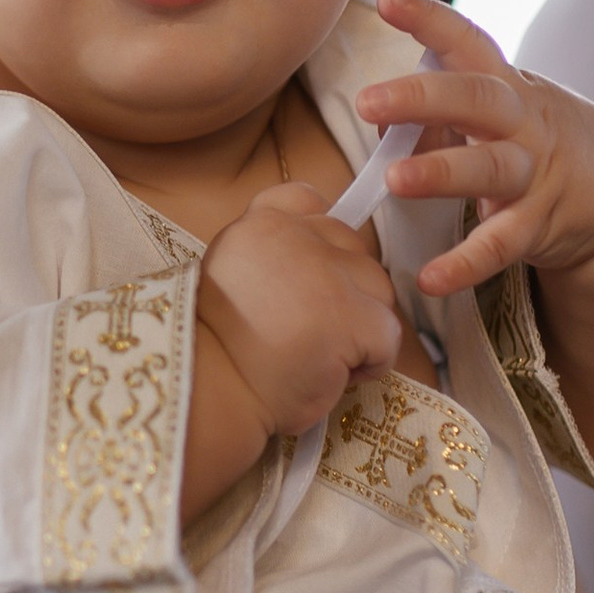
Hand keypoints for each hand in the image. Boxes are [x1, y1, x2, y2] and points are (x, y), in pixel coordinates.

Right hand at [198, 179, 403, 437]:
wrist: (205, 389)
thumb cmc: (214, 349)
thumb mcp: (229, 276)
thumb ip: (269, 256)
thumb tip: (312, 267)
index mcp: (261, 224)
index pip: (310, 203)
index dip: (320, 242)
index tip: (303, 279)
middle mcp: (298, 235)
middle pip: (353, 250)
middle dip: (342, 290)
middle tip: (305, 331)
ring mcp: (329, 273)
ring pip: (377, 291)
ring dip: (359, 326)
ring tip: (317, 356)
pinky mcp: (353, 315)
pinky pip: (388, 337)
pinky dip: (370, 363)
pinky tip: (332, 376)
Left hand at [351, 0, 593, 302]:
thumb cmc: (535, 136)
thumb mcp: (500, 107)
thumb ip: (443, 105)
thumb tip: (379, 112)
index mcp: (506, 84)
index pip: (467, 40)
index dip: (429, 18)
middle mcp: (522, 121)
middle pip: (476, 99)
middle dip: (422, 98)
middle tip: (368, 101)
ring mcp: (534, 173)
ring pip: (489, 169)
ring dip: (441, 173)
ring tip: (394, 181)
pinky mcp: (539, 224)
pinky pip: (500, 246)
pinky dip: (464, 265)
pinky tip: (429, 278)